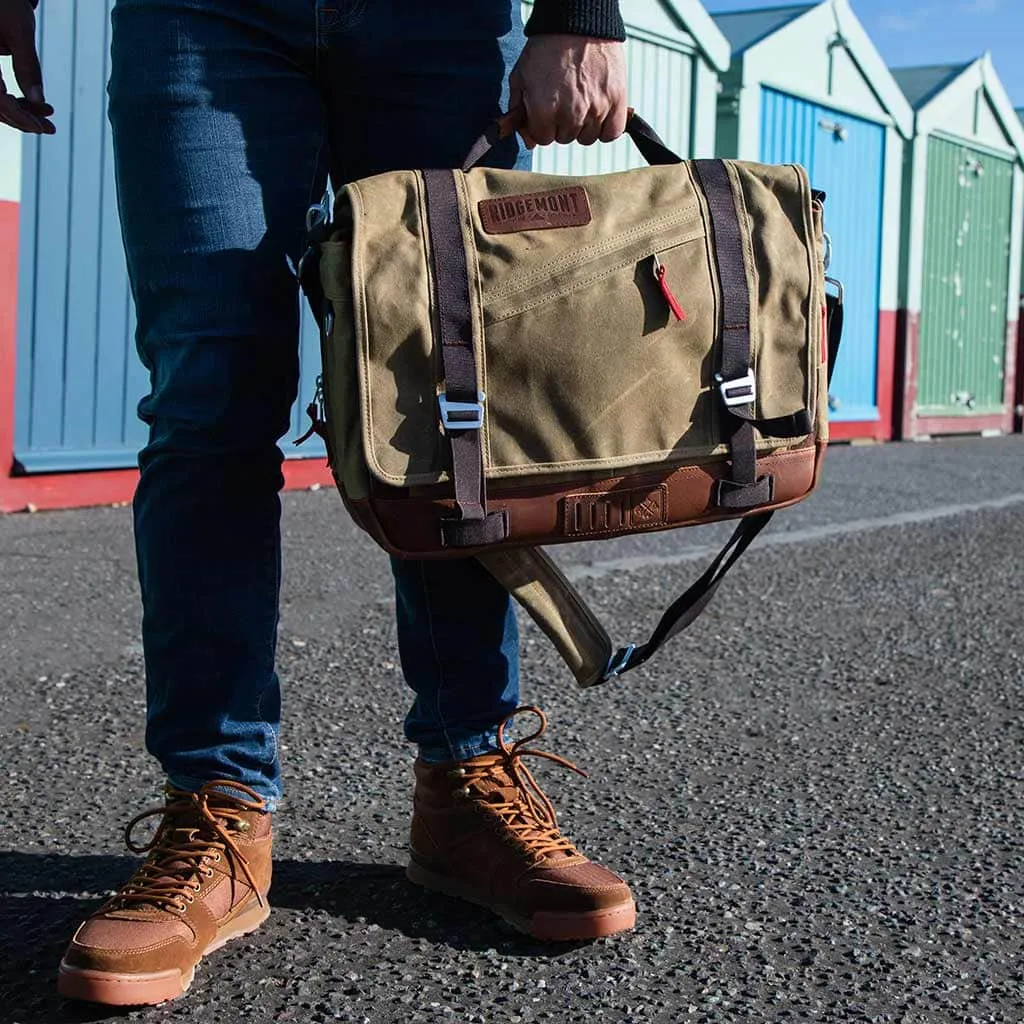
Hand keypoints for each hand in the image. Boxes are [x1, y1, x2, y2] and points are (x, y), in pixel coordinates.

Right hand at [0, 0, 53, 133]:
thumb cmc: (6, 4)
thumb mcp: (20, 33)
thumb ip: (28, 67)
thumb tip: (40, 102)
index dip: (19, 117)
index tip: (41, 128)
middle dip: (23, 119)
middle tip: (50, 129)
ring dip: (22, 113)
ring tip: (48, 117)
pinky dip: (16, 101)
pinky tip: (39, 105)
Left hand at [509, 34, 625, 148]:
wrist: (577, 22)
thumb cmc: (547, 47)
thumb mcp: (521, 76)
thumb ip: (520, 112)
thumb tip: (530, 142)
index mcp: (544, 111)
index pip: (543, 139)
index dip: (543, 124)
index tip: (547, 110)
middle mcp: (570, 115)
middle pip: (565, 138)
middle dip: (562, 123)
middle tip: (565, 98)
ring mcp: (595, 109)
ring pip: (587, 138)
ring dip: (583, 125)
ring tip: (581, 100)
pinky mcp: (616, 102)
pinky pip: (611, 133)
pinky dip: (606, 127)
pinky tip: (599, 111)